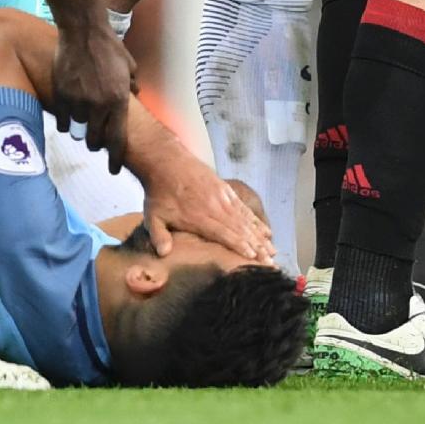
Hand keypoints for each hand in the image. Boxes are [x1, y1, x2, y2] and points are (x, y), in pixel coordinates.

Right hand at [48, 16, 135, 168]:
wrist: (83, 31)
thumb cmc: (109, 47)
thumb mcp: (129, 66)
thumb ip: (132, 85)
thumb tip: (133, 95)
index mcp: (118, 100)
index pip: (117, 140)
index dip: (116, 159)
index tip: (114, 169)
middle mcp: (98, 105)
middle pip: (95, 140)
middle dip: (97, 143)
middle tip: (96, 139)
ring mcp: (78, 102)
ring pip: (78, 132)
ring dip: (82, 130)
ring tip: (83, 123)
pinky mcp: (61, 96)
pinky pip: (63, 122)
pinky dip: (67, 123)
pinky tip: (69, 118)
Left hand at [140, 153, 274, 265]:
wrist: (167, 161)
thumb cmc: (159, 192)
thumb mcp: (152, 216)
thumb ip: (159, 235)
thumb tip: (163, 253)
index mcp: (199, 217)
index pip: (224, 234)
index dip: (240, 246)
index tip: (253, 257)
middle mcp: (215, 207)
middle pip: (240, 229)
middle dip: (256, 246)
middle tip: (270, 261)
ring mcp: (222, 197)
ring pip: (245, 219)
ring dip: (259, 235)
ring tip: (272, 250)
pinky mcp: (225, 189)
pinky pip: (243, 208)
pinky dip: (255, 220)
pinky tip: (264, 230)